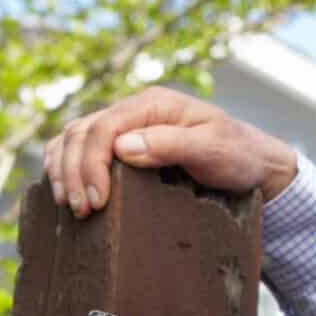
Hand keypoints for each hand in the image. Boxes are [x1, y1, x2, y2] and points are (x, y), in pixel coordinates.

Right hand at [43, 87, 299, 216]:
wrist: (252, 166)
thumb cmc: (237, 156)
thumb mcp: (214, 149)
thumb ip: (171, 145)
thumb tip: (123, 148)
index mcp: (153, 104)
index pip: (104, 126)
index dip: (91, 163)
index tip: (97, 200)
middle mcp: (134, 112)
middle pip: (81, 132)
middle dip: (73, 172)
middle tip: (81, 211)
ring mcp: (125, 128)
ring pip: (73, 139)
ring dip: (64, 171)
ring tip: (70, 206)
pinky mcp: (122, 147)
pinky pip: (79, 150)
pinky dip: (66, 168)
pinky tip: (66, 192)